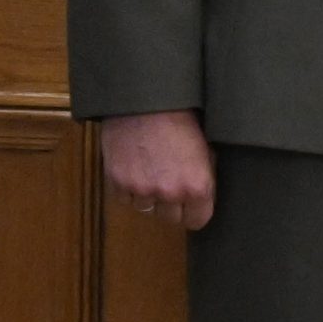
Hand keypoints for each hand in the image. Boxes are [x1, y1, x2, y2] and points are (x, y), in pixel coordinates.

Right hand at [100, 111, 215, 230]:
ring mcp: (141, 189)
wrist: (145, 100)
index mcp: (197, 186)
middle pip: (170, 218)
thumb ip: (202, 178)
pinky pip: (124, 198)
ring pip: (145, 208)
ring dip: (146, 195)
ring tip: (148, 170)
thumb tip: (201, 195)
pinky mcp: (118, 182)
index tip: (189, 201)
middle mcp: (169, 193)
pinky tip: (132, 167)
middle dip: (169, 204)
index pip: (197, 221)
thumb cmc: (179, 118)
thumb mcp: (204, 149)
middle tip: (167, 180)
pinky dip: (126, 187)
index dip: (193, 210)